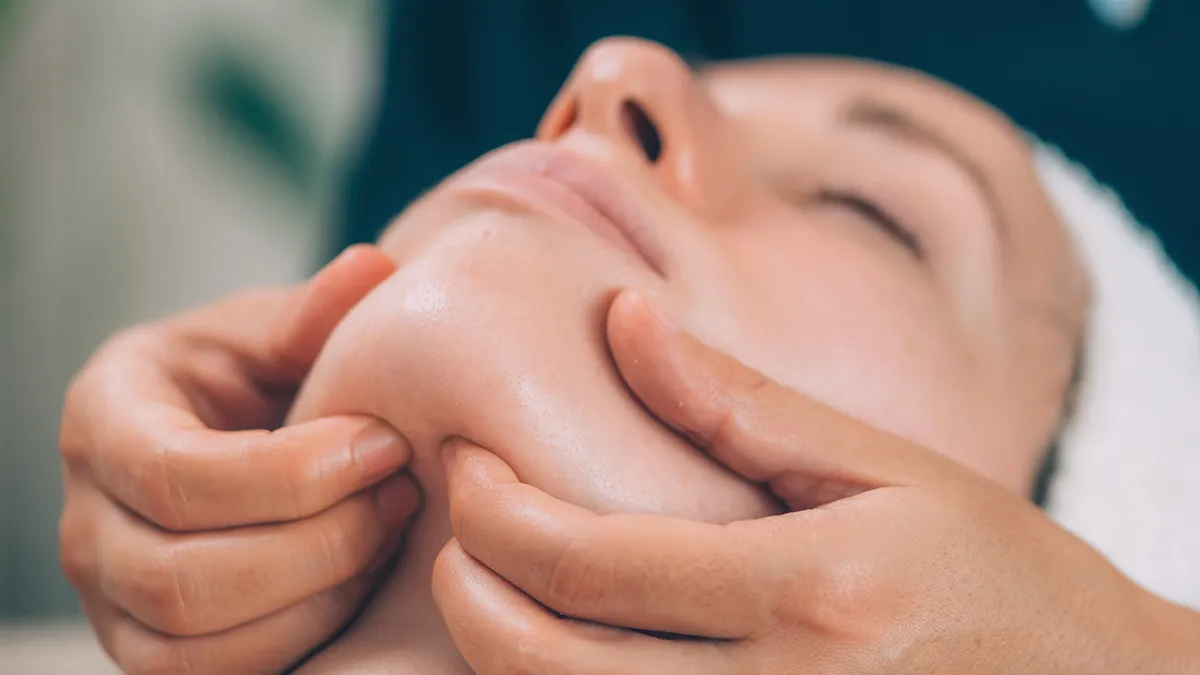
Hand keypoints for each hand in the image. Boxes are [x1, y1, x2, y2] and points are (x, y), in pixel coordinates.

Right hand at [59, 245, 420, 674]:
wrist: (228, 433)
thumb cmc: (250, 376)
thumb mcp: (269, 330)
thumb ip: (313, 313)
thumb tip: (370, 269)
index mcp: (106, 419)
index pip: (174, 475)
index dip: (291, 474)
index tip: (383, 442)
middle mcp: (88, 520)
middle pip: (184, 577)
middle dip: (318, 543)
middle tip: (401, 494)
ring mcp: (112, 596)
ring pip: (197, 646)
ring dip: (317, 598)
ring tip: (388, 533)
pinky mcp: (151, 646)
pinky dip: (301, 640)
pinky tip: (361, 582)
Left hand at [432, 289, 1199, 673]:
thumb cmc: (1001, 578)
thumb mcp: (888, 472)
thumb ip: (742, 407)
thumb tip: (623, 321)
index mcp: (806, 593)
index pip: (585, 563)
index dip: (495, 513)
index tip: (468, 464)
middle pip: (545, 664)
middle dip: (466, 593)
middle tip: (458, 524)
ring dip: (495, 656)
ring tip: (490, 579)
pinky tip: (560, 644)